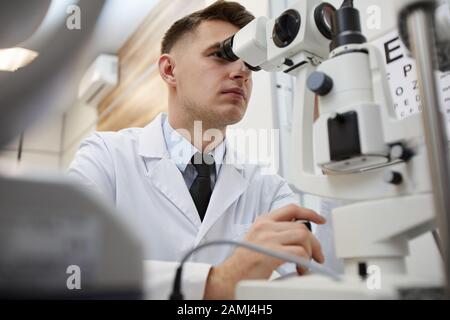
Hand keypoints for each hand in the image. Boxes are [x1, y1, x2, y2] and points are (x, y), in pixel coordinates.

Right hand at [203, 204, 325, 298]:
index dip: (309, 213)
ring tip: (304, 265)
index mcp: (263, 221)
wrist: (228, 277)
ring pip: (303, 237)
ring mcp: (268, 238)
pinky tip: (299, 270)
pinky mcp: (272, 252)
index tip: (320, 219)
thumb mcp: (258, 240)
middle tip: (316, 256)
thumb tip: (298, 237)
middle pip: (301, 227)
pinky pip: (300, 252)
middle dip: (314, 243)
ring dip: (310, 253)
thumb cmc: (243, 263)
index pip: (291, 209)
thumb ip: (275, 233)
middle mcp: (265, 226)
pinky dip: (305, 263)